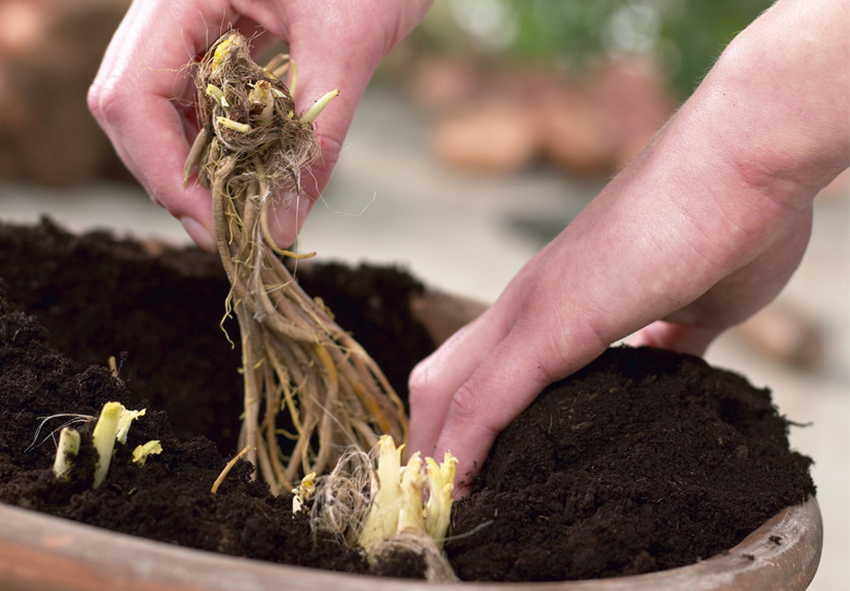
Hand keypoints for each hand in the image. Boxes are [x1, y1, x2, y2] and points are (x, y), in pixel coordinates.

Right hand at [89, 0, 430, 250]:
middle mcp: (169, 4)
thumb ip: (315, 139)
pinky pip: (197, 99)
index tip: (212, 222)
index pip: (132, 91)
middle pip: (134, 106)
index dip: (163, 170)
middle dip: (175, 177)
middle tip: (225, 230)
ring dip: (196, 165)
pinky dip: (220, 143)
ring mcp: (187, 19)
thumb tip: (282, 227)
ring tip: (241, 208)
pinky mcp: (215, 35)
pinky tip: (249, 172)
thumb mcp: (349, 46)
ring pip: (162, 108)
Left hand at [408, 0, 848, 492]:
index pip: (482, 366)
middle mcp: (529, 301)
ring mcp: (534, 306)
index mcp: (556, 298)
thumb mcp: (694, 306)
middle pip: (445, 377)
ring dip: (438, 450)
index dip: (463, 421)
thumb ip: (667, 340)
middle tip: (435, 498)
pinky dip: (466, 447)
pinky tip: (460, 491)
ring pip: (449, 387)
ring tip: (436, 508)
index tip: (467, 475)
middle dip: (433, 439)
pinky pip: (488, 397)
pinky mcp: (554, 318)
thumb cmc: (727, 224)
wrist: (745, 160)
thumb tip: (665, 363)